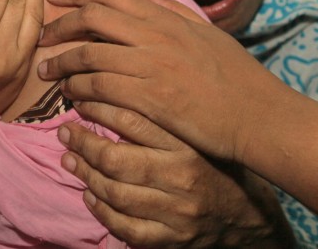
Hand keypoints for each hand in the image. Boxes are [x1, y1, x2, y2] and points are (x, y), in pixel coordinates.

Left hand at [36, 0, 283, 162]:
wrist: (258, 116)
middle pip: (92, 18)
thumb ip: (171, 13)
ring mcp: (151, 66)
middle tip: (41, 37)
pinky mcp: (149, 97)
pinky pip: (100, 89)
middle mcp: (155, 35)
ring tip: (47, 74)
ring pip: (90, 56)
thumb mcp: (204, 33)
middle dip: (59, 26)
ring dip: (62, 64)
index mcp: (166, 17)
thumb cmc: (235, 77)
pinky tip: (71, 97)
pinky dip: (79, 91)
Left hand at [57, 101, 292, 247]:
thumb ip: (164, 114)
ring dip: (85, 175)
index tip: (79, 100)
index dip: (97, 108)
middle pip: (116, 159)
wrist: (251, 217)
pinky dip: (101, 211)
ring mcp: (176, 211)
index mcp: (187, 145)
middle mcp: (182, 177)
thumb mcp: (199, 133)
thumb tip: (112, 84)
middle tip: (65, 132)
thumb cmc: (216, 165)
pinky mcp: (171, 238)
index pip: (132, 120)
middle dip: (83, 144)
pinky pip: (125, 227)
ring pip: (115, 193)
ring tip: (69, 160)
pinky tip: (89, 195)